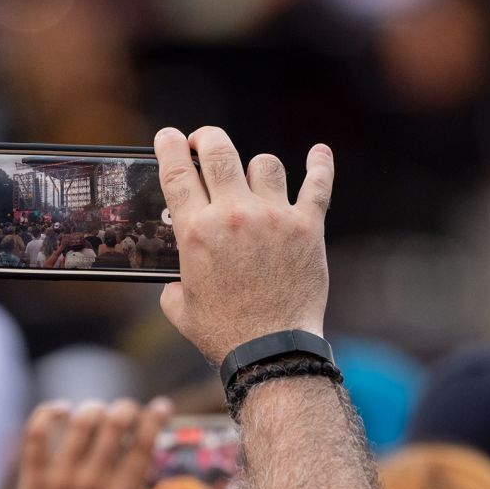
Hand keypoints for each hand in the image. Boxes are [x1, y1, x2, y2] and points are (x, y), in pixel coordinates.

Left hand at [3, 399, 223, 488]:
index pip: (142, 443)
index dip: (155, 417)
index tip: (162, 406)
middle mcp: (91, 484)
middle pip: (113, 423)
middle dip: (127, 409)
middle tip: (130, 412)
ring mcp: (60, 478)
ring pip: (79, 422)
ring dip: (94, 409)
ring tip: (101, 413)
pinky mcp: (34, 477)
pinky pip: (37, 433)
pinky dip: (49, 414)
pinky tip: (62, 411)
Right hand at [154, 126, 333, 362]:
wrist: (270, 350)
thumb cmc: (223, 332)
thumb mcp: (179, 305)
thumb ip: (173, 279)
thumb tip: (178, 271)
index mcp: (196, 231)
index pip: (177, 172)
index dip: (170, 146)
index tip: (169, 137)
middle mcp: (234, 215)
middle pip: (218, 151)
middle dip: (207, 139)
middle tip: (204, 142)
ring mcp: (274, 217)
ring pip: (265, 164)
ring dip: (255, 166)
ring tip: (253, 178)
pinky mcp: (307, 228)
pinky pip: (317, 185)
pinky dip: (320, 166)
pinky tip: (319, 153)